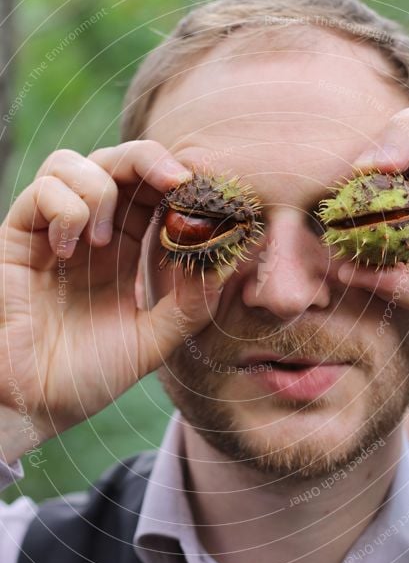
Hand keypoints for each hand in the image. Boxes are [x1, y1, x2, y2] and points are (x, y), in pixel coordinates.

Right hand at [0, 141, 232, 461]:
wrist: (33, 402)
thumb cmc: (91, 374)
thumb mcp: (154, 341)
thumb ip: (192, 303)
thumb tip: (233, 259)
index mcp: (132, 251)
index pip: (157, 193)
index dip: (181, 181)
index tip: (207, 189)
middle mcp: (95, 232)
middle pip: (120, 163)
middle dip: (150, 160)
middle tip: (177, 181)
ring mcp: (56, 230)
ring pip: (77, 164)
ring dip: (101, 190)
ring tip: (104, 241)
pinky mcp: (20, 233)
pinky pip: (44, 190)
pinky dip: (64, 208)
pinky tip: (67, 249)